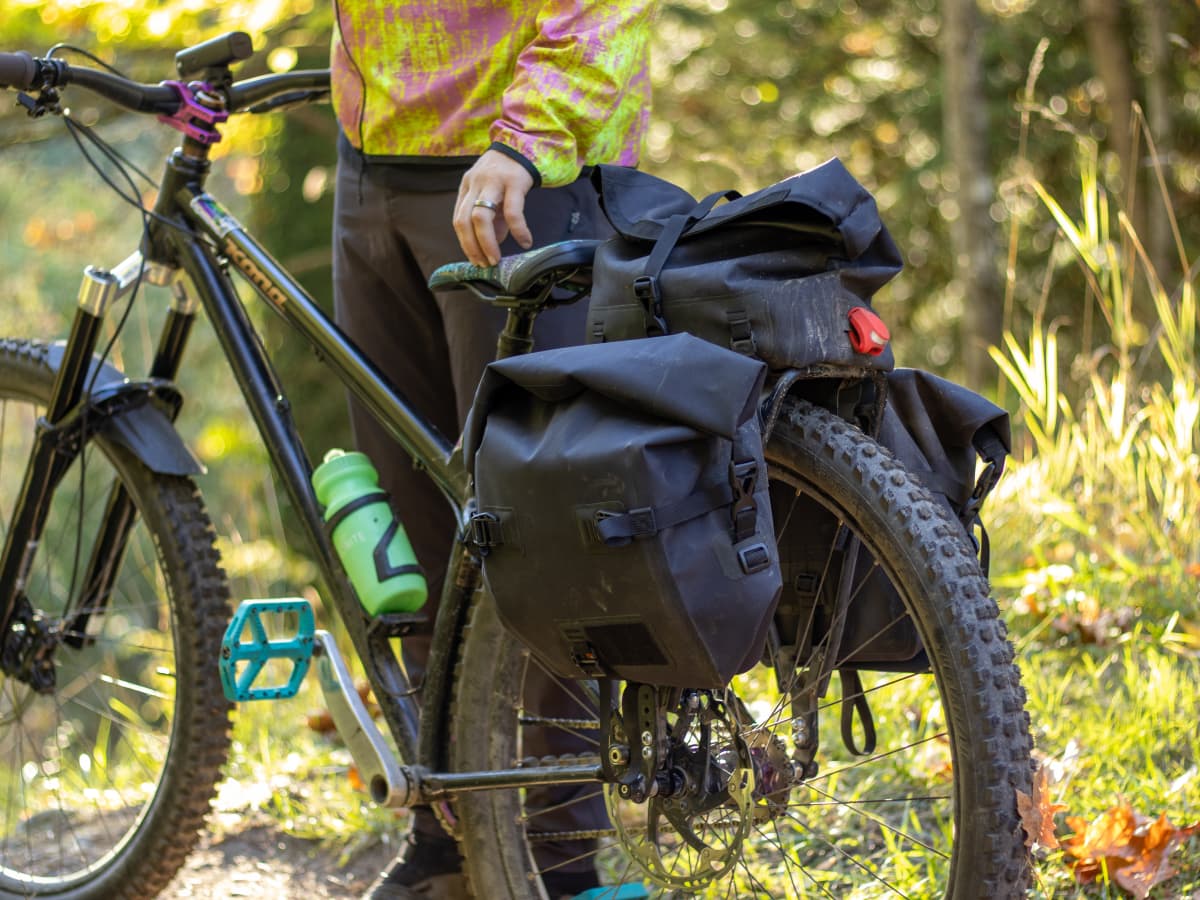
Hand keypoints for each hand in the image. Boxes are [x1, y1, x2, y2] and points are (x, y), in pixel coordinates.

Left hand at [453, 150, 535, 266]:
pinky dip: (518, 230)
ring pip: (481, 217)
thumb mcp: (493, 195)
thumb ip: (491, 219)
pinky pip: (512, 212)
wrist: (524, 145)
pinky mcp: (514, 182)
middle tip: (484, 264)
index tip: (476, 260)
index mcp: (467, 187)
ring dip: (487, 243)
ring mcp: (493, 182)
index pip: (458, 220)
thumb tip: (492, 244)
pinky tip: (525, 242)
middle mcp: (476, 184)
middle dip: (472, 247)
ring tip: (497, 259)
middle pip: (464, 220)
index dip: (465, 243)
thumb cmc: (506, 174)